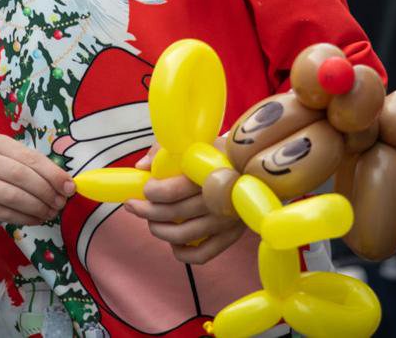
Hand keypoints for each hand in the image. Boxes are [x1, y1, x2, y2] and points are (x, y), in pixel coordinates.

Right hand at [0, 131, 75, 227]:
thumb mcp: (6, 158)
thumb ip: (31, 166)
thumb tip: (65, 183)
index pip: (29, 157)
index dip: (52, 173)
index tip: (69, 187)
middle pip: (21, 176)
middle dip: (46, 192)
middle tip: (61, 203)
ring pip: (12, 197)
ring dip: (37, 207)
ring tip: (50, 213)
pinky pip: (2, 213)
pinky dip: (24, 218)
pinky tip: (35, 219)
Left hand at [125, 144, 245, 263]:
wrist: (262, 168)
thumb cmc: (223, 152)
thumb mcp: (198, 141)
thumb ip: (166, 149)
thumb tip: (141, 166)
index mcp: (210, 173)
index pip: (170, 192)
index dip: (150, 192)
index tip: (145, 187)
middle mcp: (219, 200)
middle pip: (171, 214)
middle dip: (145, 211)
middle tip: (134, 205)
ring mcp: (226, 221)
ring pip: (181, 236)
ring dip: (158, 230)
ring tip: (150, 220)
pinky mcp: (232, 236)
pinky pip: (202, 255)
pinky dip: (182, 253)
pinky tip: (173, 242)